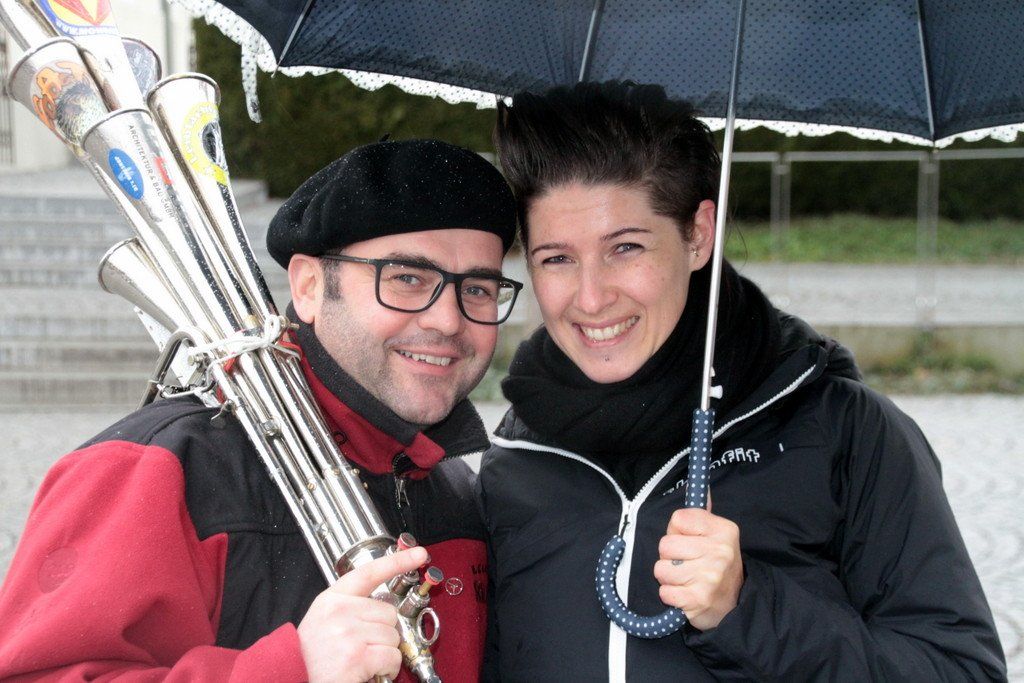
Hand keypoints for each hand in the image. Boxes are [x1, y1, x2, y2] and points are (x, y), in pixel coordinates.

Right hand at [297, 546, 427, 682]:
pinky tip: (369, 672)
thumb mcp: (324, 621)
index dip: (397, 562)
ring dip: (384, 652)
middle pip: (389, 612)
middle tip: (363, 647)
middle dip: (383, 633)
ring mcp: (348, 633)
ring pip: (393, 635)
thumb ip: (351, 608)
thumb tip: (384, 609)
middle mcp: (340, 612)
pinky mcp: (357, 656)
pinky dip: (387, 669)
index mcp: (332, 599)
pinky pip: (392, 656)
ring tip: (362, 661)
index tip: (418, 554)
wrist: (292, 677)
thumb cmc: (311, 657)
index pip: (369, 572)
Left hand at [654, 500, 742, 630]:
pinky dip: (670, 595)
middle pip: (665, 545)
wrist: (734, 604)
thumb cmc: (717, 565)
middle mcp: (720, 552)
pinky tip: (685, 594)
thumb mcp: (717, 535)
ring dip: (668, 577)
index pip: (677, 519)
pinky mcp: (698, 599)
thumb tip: (701, 487)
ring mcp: (710, 577)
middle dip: (670, 556)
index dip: (676, 531)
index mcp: (723, 530)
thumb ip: (702, 514)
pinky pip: (664, 591)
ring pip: (661, 569)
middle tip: (687, 564)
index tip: (688, 541)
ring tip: (686, 580)